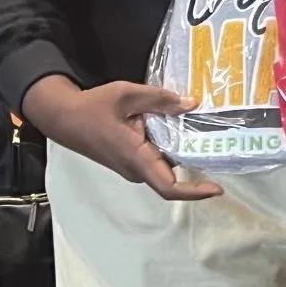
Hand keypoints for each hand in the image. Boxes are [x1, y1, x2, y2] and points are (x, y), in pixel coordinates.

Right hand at [22, 76, 222, 200]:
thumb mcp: (127, 95)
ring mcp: (133, 165)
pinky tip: (182, 125)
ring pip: (166, 163)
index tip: (218, 189)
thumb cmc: (92, 107)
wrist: (63, 116)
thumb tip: (193, 104)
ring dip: (184, 150)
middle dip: (197, 164)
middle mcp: (136, 168)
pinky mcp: (131, 158)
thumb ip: (161, 99)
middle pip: (173, 174)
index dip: (194, 192)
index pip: (168, 186)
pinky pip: (157, 156)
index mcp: (136, 157)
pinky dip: (172, 144)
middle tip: (222, 144)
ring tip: (207, 130)